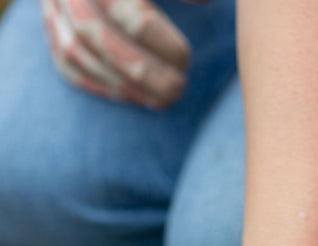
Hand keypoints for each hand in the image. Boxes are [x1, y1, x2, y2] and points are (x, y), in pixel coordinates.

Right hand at [41, 0, 190, 108]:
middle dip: (141, 72)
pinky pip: (65, 63)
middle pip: (96, 37)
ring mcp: (53, 6)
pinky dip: (98, 85)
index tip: (185, 60)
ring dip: (120, 85)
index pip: (132, 16)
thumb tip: (204, 2)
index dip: (161, 44)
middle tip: (177, 90)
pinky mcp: (51, 23)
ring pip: (75, 52)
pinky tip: (131, 97)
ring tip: (159, 100)